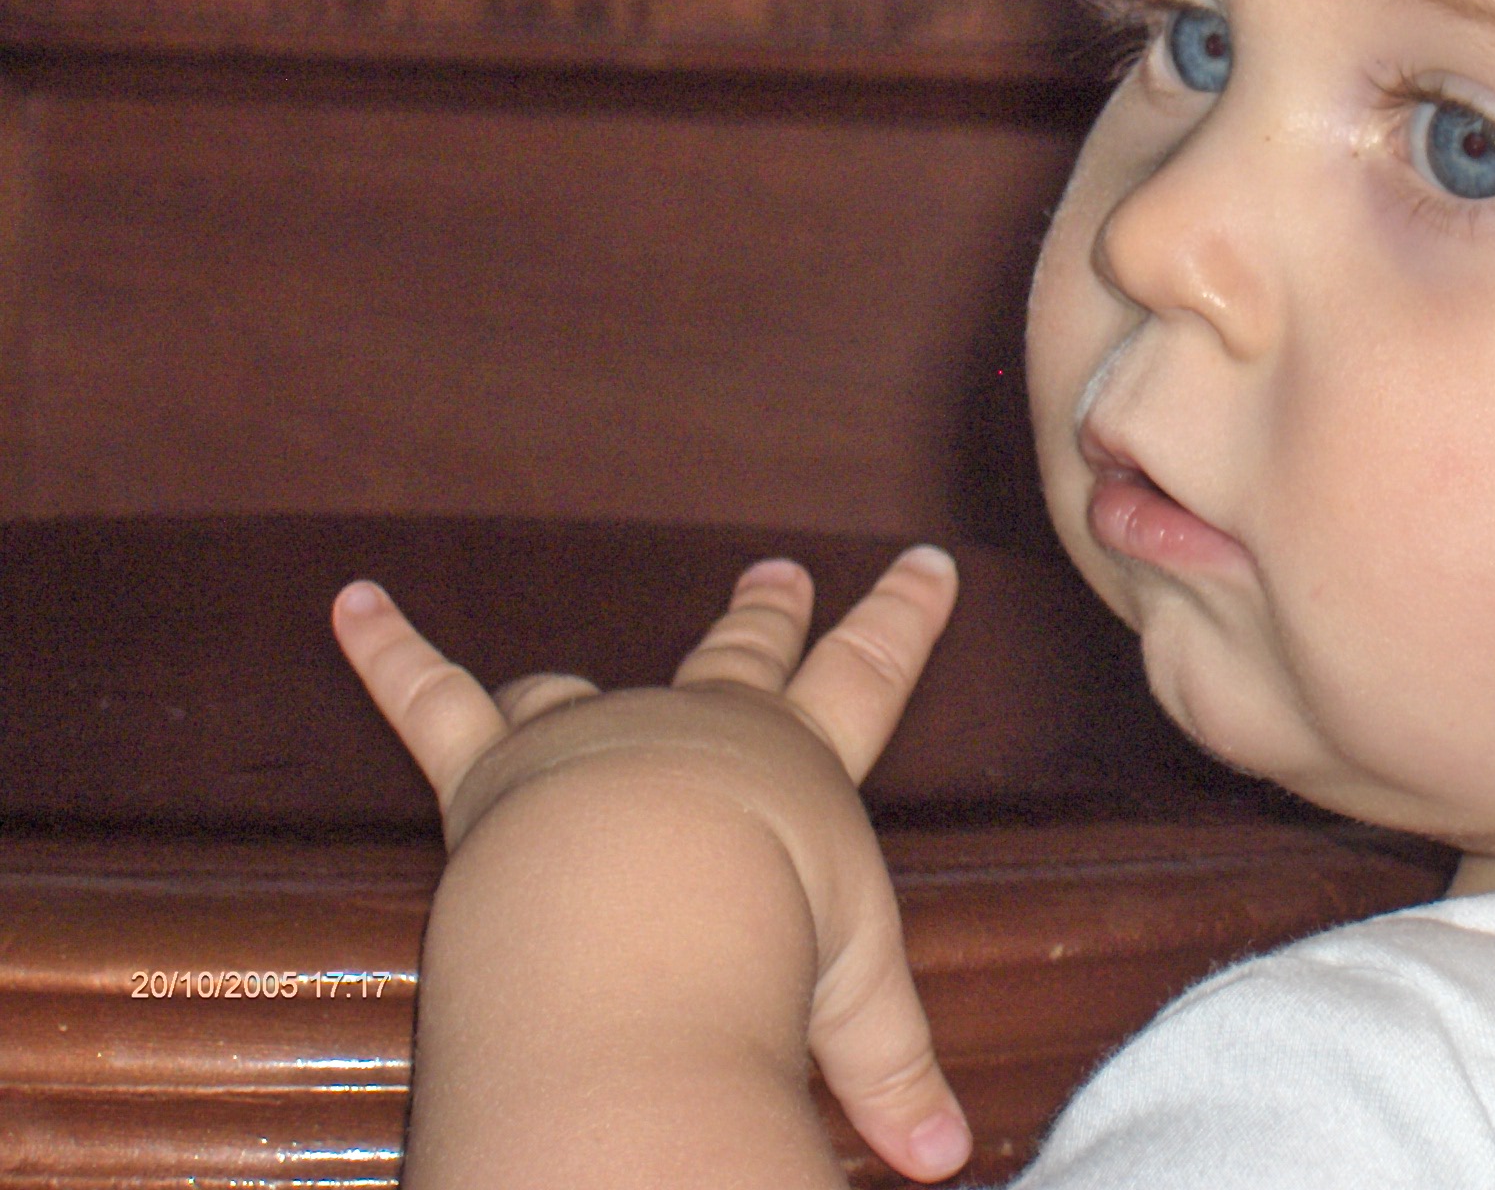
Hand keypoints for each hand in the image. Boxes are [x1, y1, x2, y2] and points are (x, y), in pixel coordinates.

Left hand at [332, 551, 974, 1183]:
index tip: (927, 560)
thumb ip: (891, 1075)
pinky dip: (389, 649)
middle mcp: (700, 730)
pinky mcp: (495, 766)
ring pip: (580, 688)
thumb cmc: (762, 952)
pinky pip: (432, 700)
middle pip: (742, 655)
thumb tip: (944, 1163)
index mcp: (797, 769)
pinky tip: (354, 602)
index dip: (902, 619)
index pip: (870, 677)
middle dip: (765, 615)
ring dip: (571, 671)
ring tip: (560, 663)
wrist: (642, 914)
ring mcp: (592, 738)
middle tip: (777, 571)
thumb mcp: (853, 1008)